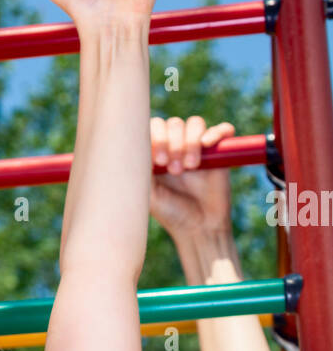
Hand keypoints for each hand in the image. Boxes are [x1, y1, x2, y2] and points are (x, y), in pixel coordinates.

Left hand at [149, 117, 235, 239]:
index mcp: (157, 152)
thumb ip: (139, 167)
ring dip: (191, 141)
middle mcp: (177, 145)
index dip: (157, 138)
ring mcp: (198, 147)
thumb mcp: (147, 191)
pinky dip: (215, 132)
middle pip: (174, 123)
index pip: (154, 127)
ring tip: (191, 167)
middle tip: (175, 170)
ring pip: (195, 123)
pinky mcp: (219, 152)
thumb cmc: (169, 211)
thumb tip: (128, 143)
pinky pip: (221, 129)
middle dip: (174, 143)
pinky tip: (208, 145)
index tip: (159, 162)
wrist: (199, 227)